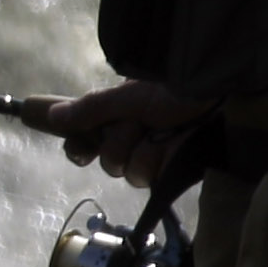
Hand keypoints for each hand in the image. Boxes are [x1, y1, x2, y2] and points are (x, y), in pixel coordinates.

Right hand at [36, 78, 212, 190]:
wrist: (215, 99)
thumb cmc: (172, 89)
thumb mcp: (126, 95)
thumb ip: (90, 109)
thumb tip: (52, 116)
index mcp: (118, 118)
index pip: (84, 141)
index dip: (79, 146)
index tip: (80, 147)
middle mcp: (132, 139)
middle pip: (105, 160)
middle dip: (118, 141)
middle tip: (138, 123)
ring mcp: (150, 158)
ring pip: (125, 170)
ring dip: (140, 149)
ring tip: (160, 131)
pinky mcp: (169, 173)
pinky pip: (147, 177)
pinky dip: (157, 159)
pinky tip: (171, 145)